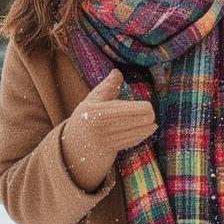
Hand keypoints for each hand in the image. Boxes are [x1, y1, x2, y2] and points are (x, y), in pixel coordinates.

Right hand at [62, 69, 157, 190]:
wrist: (71, 148)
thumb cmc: (84, 120)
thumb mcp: (91, 101)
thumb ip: (107, 87)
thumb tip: (117, 72)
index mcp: (96, 111)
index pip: (129, 108)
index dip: (144, 107)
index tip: (147, 106)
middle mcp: (101, 126)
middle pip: (138, 120)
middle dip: (148, 117)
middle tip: (151, 115)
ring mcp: (106, 140)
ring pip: (137, 132)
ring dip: (147, 128)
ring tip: (152, 124)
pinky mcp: (110, 151)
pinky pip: (132, 141)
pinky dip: (140, 136)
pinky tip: (146, 131)